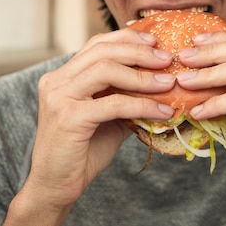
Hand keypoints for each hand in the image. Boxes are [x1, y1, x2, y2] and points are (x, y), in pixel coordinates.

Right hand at [5, 29, 175, 223]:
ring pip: (107, 70)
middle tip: (167, 59)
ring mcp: (59, 97)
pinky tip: (163, 111)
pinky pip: (114, 103)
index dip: (127, 39)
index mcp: (62, 76)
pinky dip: (143, 104)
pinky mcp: (69, 117)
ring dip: (143, 76)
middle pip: (102, 51)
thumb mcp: (107, 117)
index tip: (155, 42)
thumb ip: (124, 97)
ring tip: (169, 82)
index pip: (97, 44)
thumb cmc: (82, 152)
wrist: (56, 187)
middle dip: (139, 53)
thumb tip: (162, 82)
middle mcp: (56, 81)